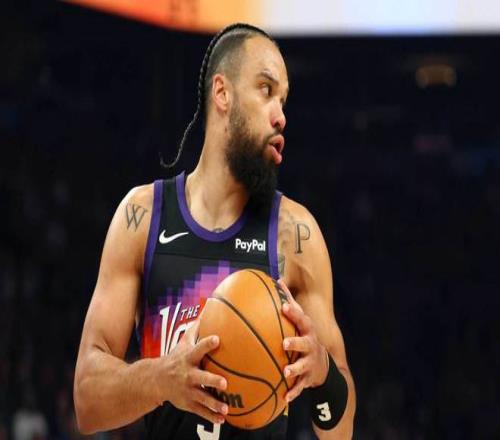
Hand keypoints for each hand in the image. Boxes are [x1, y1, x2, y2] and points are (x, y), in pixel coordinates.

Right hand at [157, 319, 227, 423]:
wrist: (155, 381)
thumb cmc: (176, 358)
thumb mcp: (183, 342)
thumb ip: (196, 328)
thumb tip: (209, 307)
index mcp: (188, 358)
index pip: (199, 348)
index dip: (207, 343)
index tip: (218, 339)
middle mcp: (187, 375)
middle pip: (200, 377)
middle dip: (211, 380)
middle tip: (225, 382)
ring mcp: (187, 390)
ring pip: (201, 398)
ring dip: (213, 403)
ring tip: (226, 407)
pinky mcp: (188, 403)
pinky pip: (200, 411)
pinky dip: (211, 416)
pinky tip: (222, 418)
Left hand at [279, 280, 328, 402]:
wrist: (322, 366)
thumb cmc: (304, 338)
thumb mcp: (300, 321)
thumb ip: (289, 302)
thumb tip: (276, 280)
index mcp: (307, 331)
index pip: (301, 319)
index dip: (294, 313)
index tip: (283, 307)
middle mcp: (311, 346)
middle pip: (305, 343)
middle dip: (296, 342)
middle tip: (284, 343)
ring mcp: (310, 362)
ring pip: (303, 366)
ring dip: (295, 369)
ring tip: (286, 372)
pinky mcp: (308, 378)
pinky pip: (300, 386)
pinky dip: (293, 392)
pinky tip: (284, 398)